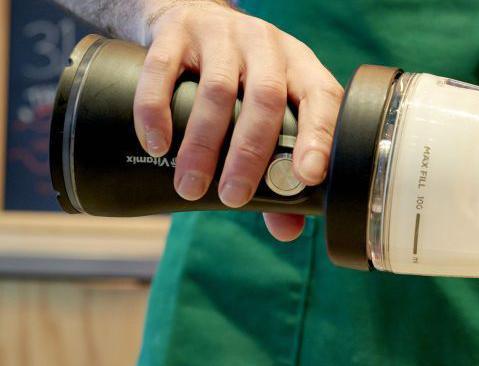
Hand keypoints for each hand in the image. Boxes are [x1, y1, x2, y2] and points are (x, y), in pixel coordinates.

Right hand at [133, 1, 343, 240]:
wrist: (194, 14)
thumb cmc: (244, 81)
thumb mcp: (271, 113)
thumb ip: (278, 171)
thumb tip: (286, 231)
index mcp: (301, 68)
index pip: (321, 100)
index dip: (318, 137)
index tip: (307, 177)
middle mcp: (267, 47)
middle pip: (265, 99)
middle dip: (249, 155)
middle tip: (233, 198)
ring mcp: (222, 35)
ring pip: (216, 90)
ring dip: (202, 143)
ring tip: (190, 186)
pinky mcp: (176, 32)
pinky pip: (163, 69)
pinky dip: (156, 110)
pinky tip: (155, 144)